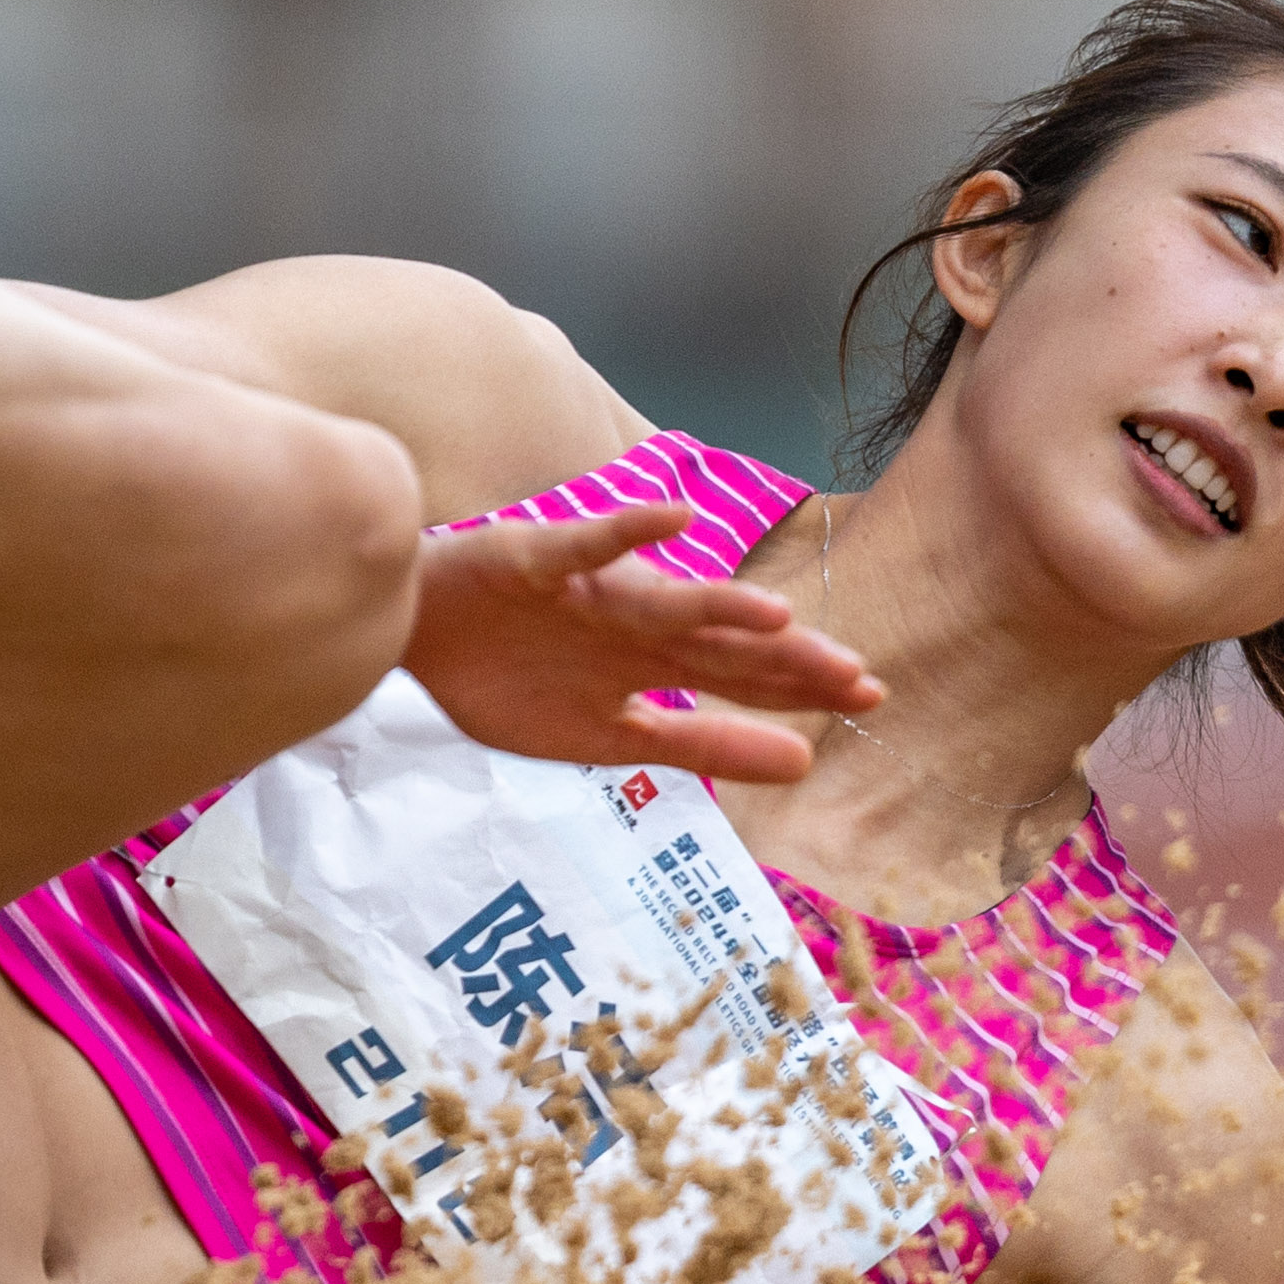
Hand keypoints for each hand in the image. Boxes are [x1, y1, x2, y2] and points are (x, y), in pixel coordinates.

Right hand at [396, 498, 878, 786]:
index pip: (741, 676)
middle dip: (783, 660)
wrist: (410, 630)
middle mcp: (632, 622)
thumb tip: (803, 764)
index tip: (873, 700)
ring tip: (778, 618)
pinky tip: (675, 520)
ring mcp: (588, 591)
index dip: (801, 687)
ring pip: (664, 599)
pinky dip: (626, 532)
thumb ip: (699, 745)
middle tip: (857, 677)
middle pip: (719, 643)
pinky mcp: (537, 559)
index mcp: (650, 663)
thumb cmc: (507, 677)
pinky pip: (586, 544)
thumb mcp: (606, 736)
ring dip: (718, 605)